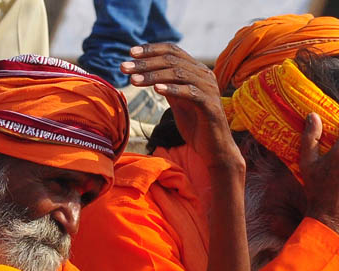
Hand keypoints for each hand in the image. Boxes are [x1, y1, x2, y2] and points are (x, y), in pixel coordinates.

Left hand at [121, 43, 243, 172]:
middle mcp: (205, 75)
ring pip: (178, 74)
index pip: (172, 51)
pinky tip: (156, 89)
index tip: (130, 53)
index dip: (151, 50)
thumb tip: (150, 74)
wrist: (215, 151)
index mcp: (197, 71)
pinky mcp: (210, 105)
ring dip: (153, 76)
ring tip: (133, 80)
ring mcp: (209, 89)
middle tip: (123, 68)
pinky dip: (172, 89)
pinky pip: (189, 92)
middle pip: (172, 60)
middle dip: (145, 63)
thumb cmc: (196, 128)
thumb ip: (169, 87)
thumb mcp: (178, 103)